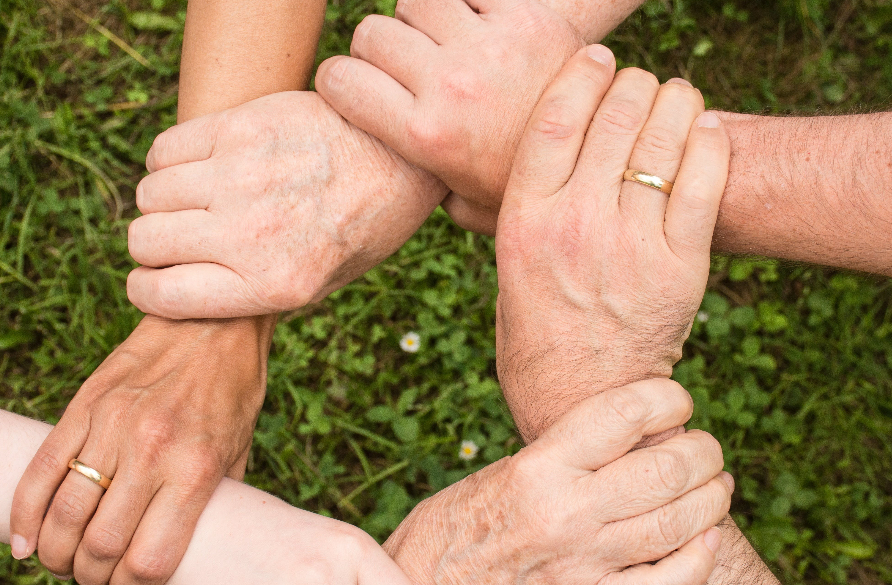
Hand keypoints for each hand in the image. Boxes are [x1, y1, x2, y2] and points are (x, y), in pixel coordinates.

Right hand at [9, 315, 271, 584]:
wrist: (212, 321)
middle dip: (91, 577)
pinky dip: (24, 514)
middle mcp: (151, 451)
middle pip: (99, 546)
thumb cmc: (233, 392)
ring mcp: (112, 426)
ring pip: (64, 513)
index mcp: (195, 470)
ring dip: (56, 553)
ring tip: (63, 562)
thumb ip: (213, 502)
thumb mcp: (239, 452)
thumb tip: (192, 551)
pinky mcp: (84, 405)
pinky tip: (25, 541)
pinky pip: (41, 469)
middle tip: (95, 578)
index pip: (149, 560)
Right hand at [126, 91, 446, 318]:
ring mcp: (242, 177)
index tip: (153, 280)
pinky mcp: (240, 127)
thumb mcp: (320, 284)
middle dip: (153, 246)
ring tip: (195, 200)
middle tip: (180, 238)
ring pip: (149, 194)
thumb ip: (253, 294)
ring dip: (163, 202)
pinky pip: (164, 150)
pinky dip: (169, 161)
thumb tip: (183, 293)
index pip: (162, 295)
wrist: (401, 157)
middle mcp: (251, 234)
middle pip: (145, 241)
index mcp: (273, 285)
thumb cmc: (360, 227)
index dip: (147, 289)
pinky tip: (199, 166)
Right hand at [315, 0, 583, 233]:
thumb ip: (419, 186)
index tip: (356, 87)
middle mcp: (450, 86)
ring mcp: (488, 47)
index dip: (340, 81)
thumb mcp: (463, 204)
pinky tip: (480, 26)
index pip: (339, 80)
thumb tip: (385, 178)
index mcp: (425, 135)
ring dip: (421, 18)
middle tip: (407, 68)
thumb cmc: (524, 185)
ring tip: (443, 42)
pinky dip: (467, 2)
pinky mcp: (525, 15)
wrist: (605, 154)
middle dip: (380, 49)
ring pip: (414, 0)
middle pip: (372, 33)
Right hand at [385, 379, 732, 584]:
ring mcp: (582, 561)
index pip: (624, 415)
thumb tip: (627, 433)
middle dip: (703, 450)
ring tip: (716, 484)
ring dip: (712, 499)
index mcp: (538, 467)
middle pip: (666, 469)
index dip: (667, 398)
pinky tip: (707, 539)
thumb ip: (563, 454)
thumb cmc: (454, 524)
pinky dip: (699, 560)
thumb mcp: (501, 470)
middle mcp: (565, 512)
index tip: (676, 400)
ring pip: (677, 524)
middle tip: (705, 446)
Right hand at [494, 46, 730, 440]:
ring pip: (663, 138)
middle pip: (614, 116)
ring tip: (676, 98)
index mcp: (524, 221)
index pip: (554, 118)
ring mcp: (631, 245)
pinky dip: (710, 142)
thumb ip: (511, 212)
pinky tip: (705, 129)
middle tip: (639, 84)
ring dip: (675, 102)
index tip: (597, 59)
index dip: (581, 74)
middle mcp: (575, 225)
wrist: (581, 402)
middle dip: (633, 84)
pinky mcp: (680, 267)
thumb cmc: (536, 335)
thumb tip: (511, 160)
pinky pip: (705, 180)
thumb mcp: (506, 269)